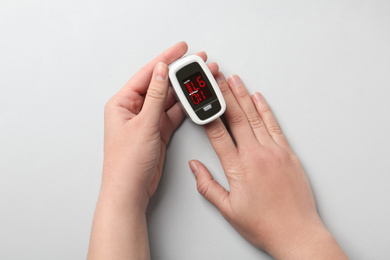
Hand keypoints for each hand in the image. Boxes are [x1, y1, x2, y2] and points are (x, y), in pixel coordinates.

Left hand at [88, 42, 218, 259]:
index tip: (181, 48)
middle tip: (198, 62)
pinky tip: (196, 99)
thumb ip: (155, 96)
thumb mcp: (143, 124)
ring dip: (185, 91)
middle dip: (180, 73)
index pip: (147, 74)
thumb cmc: (126, 162)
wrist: (130, 191)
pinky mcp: (157, 132)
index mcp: (122, 102)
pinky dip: (185, 108)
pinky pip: (173, 115)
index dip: (166, 58)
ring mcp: (147, 121)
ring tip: (203, 79)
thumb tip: (161, 69)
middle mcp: (134, 109)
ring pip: (169, 100)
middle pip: (160, 84)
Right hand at [189, 74, 347, 258]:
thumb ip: (208, 186)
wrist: (297, 233)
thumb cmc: (264, 224)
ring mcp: (273, 151)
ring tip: (233, 80)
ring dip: (242, 96)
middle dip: (222, 95)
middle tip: (215, 78)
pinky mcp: (288, 153)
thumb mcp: (228, 209)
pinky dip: (265, 109)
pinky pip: (273, 125)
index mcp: (237, 168)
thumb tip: (195, 167)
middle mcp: (255, 154)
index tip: (199, 99)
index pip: (217, 132)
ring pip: (254, 116)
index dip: (206, 112)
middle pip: (235, 117)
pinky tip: (258, 98)